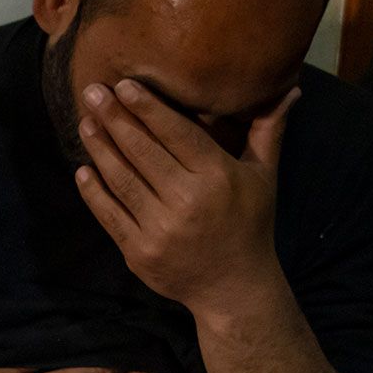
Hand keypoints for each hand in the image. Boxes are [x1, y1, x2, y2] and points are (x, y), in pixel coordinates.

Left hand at [73, 78, 292, 312]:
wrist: (234, 288)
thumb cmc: (250, 225)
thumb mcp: (263, 177)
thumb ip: (268, 131)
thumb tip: (290, 89)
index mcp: (217, 177)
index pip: (176, 133)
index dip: (148, 108)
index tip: (124, 84)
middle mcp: (187, 201)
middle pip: (142, 151)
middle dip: (115, 119)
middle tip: (92, 92)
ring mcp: (160, 229)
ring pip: (122, 179)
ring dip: (99, 149)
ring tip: (86, 122)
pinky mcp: (138, 252)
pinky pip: (109, 214)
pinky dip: (93, 191)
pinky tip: (83, 169)